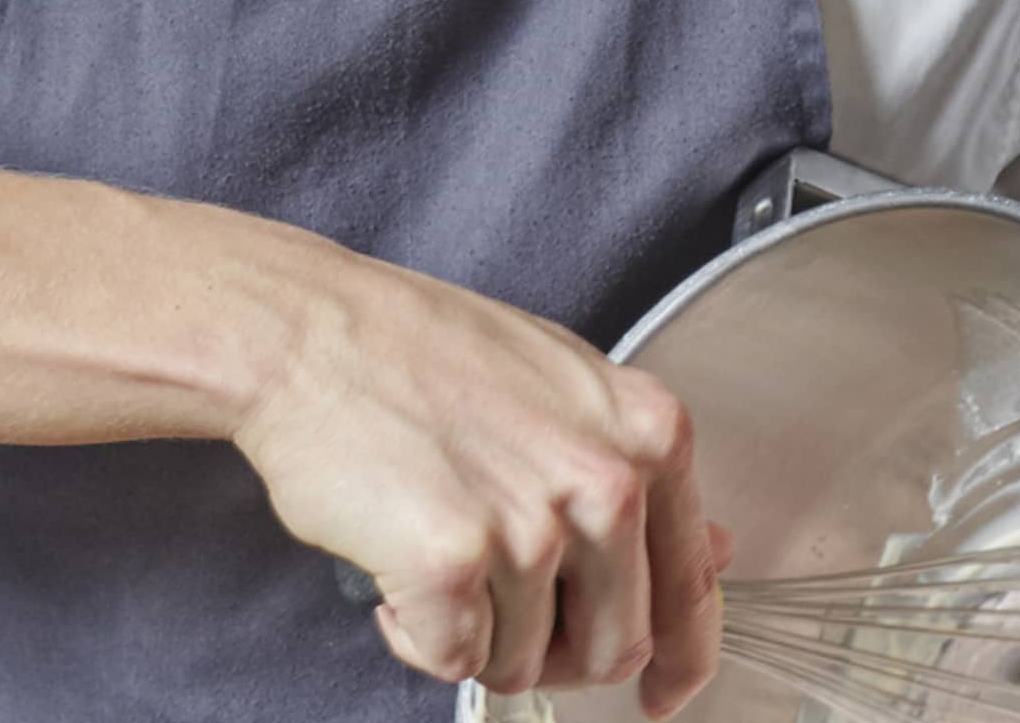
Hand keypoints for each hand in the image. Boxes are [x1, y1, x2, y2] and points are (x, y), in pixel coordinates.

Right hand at [232, 251, 725, 716]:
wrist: (312, 332)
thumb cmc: (420, 348)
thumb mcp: (561, 383)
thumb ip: (634, 468)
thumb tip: (708, 550)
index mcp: (646, 431)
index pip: (693, 587)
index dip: (682, 657)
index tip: (663, 691)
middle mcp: (606, 479)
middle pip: (616, 645)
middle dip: (557, 651)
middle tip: (500, 611)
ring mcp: (532, 524)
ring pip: (529, 661)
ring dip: (477, 632)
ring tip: (433, 552)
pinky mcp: (454, 563)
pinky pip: (455, 661)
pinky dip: (418, 636)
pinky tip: (395, 571)